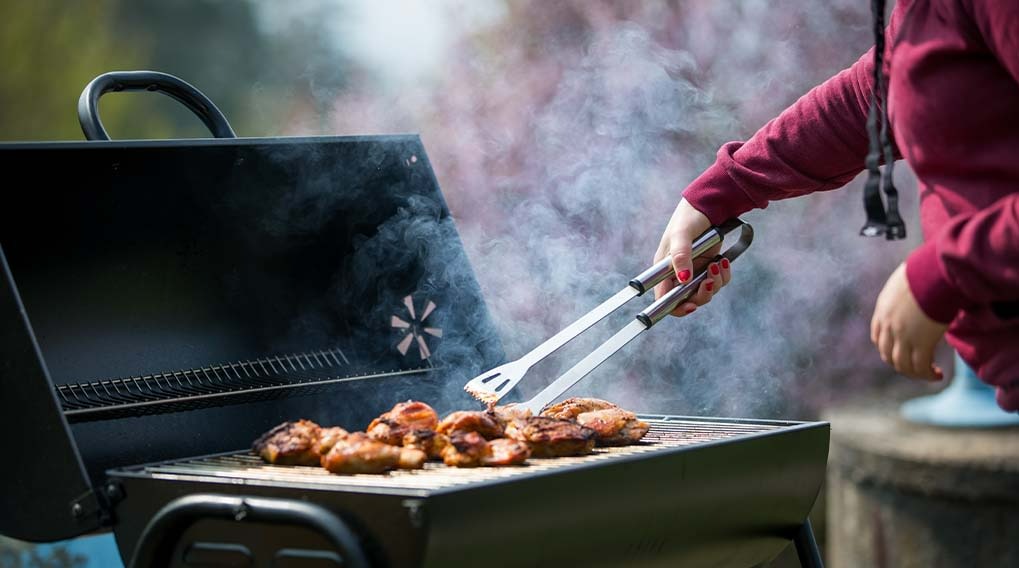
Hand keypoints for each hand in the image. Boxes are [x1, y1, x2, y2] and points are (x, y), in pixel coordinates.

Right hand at [652, 199, 730, 316]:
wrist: (709, 205)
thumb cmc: (688, 218)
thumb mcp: (681, 235)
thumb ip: (680, 256)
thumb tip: (683, 279)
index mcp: (664, 269)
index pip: (664, 298)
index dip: (675, 308)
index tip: (690, 307)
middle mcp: (678, 273)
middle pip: (687, 300)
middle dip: (701, 295)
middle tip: (709, 282)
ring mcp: (694, 271)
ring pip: (704, 292)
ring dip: (715, 283)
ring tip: (718, 264)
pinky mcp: (708, 266)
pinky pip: (717, 281)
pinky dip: (723, 276)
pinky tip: (723, 261)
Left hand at [870, 262, 947, 379]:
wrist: (934, 274)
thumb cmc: (925, 271)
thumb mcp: (905, 281)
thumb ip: (905, 293)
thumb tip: (920, 292)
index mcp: (882, 311)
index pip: (878, 337)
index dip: (888, 348)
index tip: (902, 351)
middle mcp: (888, 326)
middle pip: (887, 354)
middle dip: (900, 363)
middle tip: (917, 367)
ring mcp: (903, 336)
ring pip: (902, 365)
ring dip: (915, 373)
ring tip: (930, 373)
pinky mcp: (921, 342)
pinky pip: (920, 366)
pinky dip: (927, 374)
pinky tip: (938, 374)